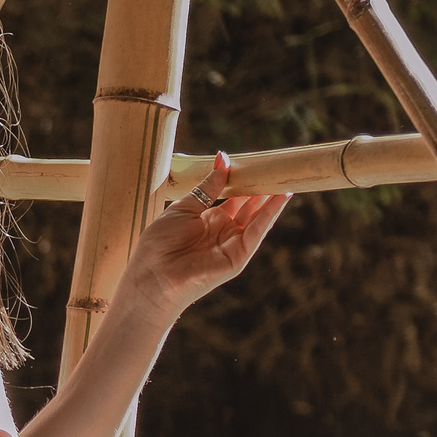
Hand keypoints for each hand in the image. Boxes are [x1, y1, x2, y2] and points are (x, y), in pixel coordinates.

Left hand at [121, 153, 288, 318]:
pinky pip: (256, 232)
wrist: (152, 276)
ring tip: (284, 176)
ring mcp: (231, 244)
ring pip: (257, 217)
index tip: (254, 162)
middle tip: (275, 166)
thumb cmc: (160, 243)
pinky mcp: (237, 257)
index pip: (233, 196)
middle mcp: (222, 231)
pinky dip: (269, 214)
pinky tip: (281, 197)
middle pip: (248, 205)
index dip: (243, 180)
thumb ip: (208, 187)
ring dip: (271, 198)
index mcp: (207, 219)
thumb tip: (223, 159)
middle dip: (261, 187)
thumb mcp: (184, 207)